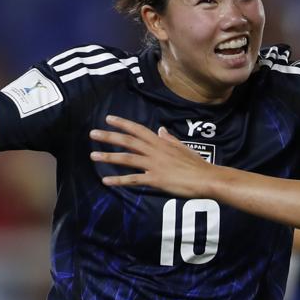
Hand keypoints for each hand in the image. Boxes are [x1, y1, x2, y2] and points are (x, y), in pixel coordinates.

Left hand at [90, 115, 213, 197]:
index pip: (138, 129)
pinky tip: (106, 181)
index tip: (108, 119)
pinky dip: (119, 180)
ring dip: (109, 156)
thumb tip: (160, 130)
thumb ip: (169, 139)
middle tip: (92, 134)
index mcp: (161, 143)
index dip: (123, 123)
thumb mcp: (183, 147)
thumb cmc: (197, 164)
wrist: (207, 178)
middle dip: (109, 136)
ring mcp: (154, 165)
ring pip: (127, 158)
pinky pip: (133, 179)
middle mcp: (155, 151)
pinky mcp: (155, 179)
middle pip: (128, 141)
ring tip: (93, 156)